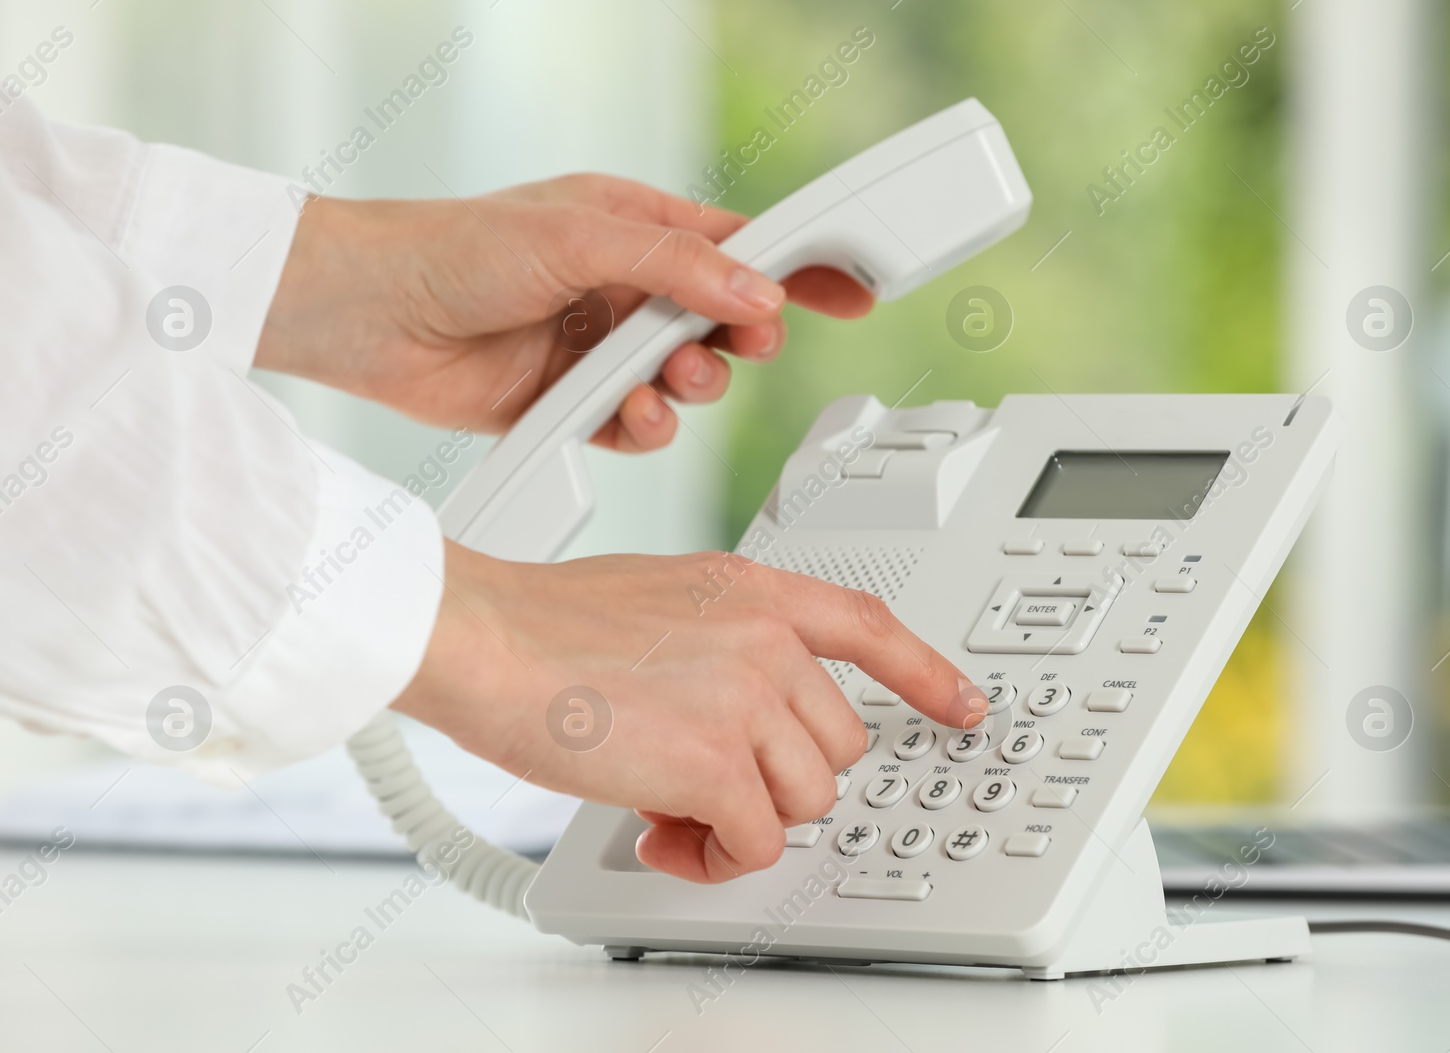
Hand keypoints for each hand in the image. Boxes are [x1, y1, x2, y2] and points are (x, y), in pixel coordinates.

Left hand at [255, 174, 872, 450]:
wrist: (370, 317)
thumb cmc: (454, 248)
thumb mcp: (581, 237)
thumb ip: (678, 267)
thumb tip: (758, 296)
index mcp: (633, 227)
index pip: (740, 245)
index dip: (799, 266)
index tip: (853, 285)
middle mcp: (622, 288)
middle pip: (723, 323)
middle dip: (735, 343)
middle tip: (736, 350)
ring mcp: (599, 349)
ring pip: (686, 383)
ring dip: (685, 391)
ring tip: (658, 384)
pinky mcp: (572, 404)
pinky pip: (638, 426)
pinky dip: (642, 428)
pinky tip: (621, 416)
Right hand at [392, 542, 980, 882]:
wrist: (486, 640)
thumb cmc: (544, 627)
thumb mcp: (660, 600)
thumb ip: (720, 642)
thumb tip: (739, 712)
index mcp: (754, 591)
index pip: (870, 626)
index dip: (926, 671)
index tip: (964, 703)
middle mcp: (765, 638)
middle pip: (836, 744)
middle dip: (777, 778)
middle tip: (704, 784)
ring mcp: (748, 696)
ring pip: (804, 799)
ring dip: (743, 820)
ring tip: (671, 806)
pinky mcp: (717, 761)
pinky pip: (755, 843)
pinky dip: (711, 858)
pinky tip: (659, 833)